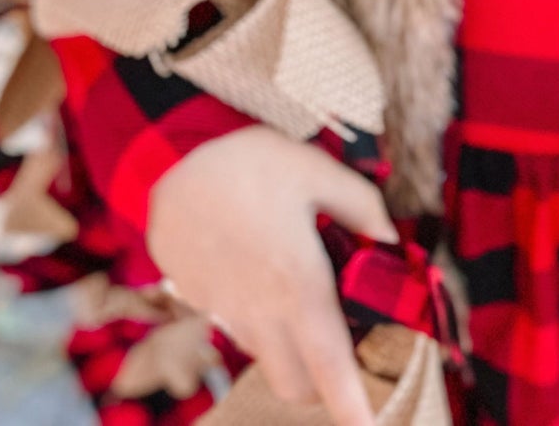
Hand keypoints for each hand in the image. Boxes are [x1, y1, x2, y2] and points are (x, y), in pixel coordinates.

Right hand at [146, 124, 397, 425]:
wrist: (171, 158)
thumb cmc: (249, 162)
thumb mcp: (317, 169)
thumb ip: (361, 206)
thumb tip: (388, 239)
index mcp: (299, 284)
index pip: (330, 365)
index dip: (352, 407)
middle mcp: (261, 311)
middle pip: (293, 384)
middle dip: (319, 383)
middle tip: (336, 346)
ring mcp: (224, 310)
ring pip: (261, 356)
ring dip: (282, 345)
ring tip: (291, 292)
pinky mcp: (197, 300)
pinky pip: (230, 324)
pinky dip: (250, 314)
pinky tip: (252, 267)